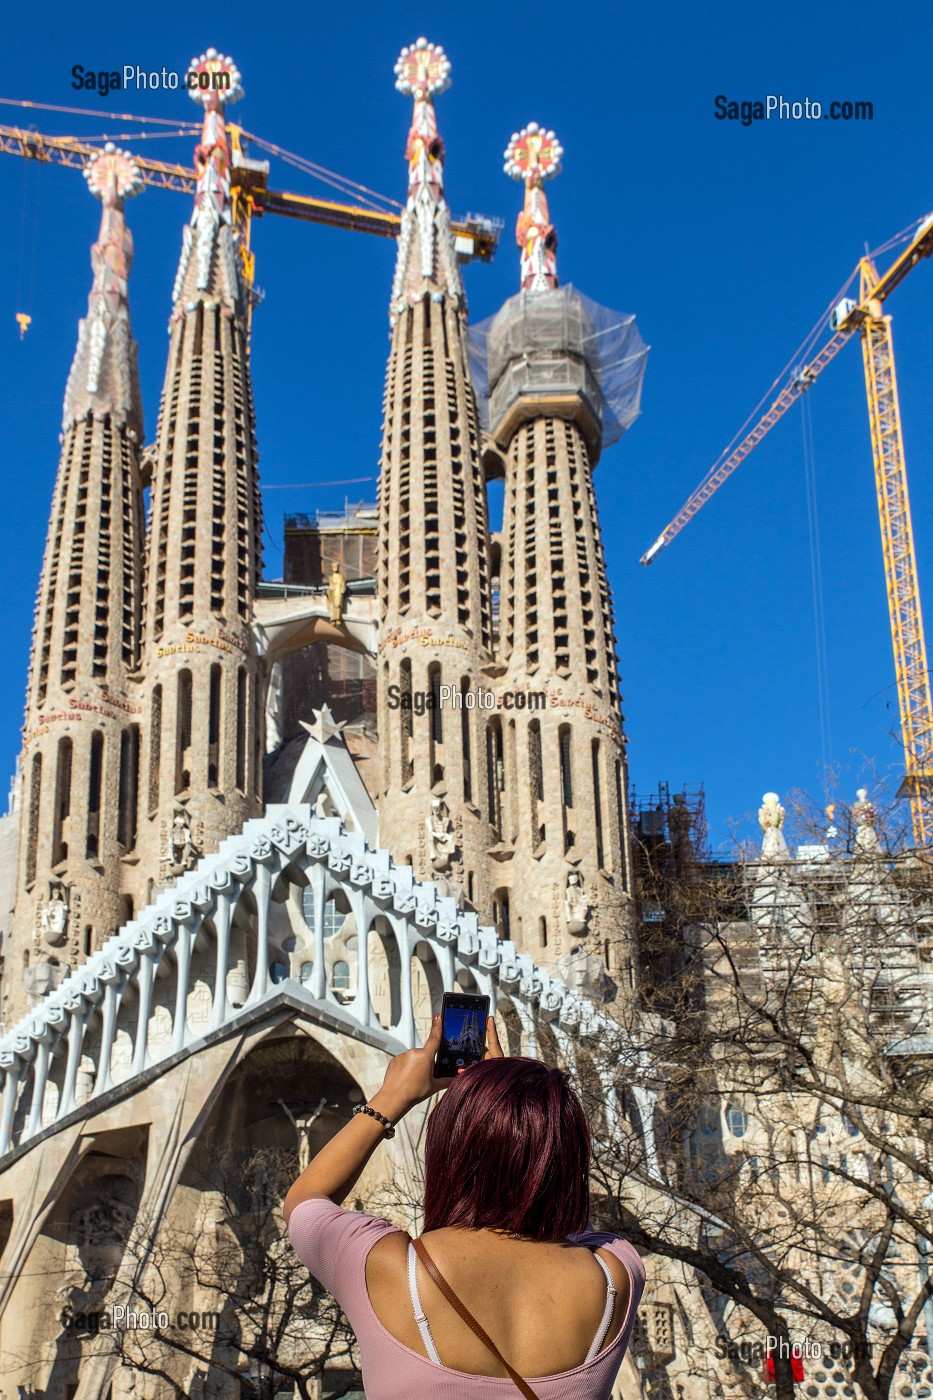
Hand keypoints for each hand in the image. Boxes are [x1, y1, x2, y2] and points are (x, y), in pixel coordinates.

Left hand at [373, 1014, 503, 1118]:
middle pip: (424, 1054)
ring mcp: (403, 1055)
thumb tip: (457, 1079)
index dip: (437, 1026)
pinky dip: (406, 1068)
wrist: (393, 1098)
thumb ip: (446, 1081)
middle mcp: (414, 1052)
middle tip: (423, 1077)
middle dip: (426, 1063)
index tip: (438, 1015)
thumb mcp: (433, 1087)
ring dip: (415, 1066)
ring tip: (412, 1080)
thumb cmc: (415, 1092)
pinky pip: (404, 1061)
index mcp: (425, 1056)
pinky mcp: (394, 1059)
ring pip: (414, 1058)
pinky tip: (405, 1079)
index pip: (434, 1038)